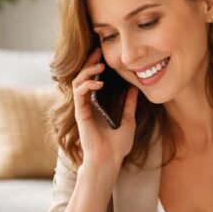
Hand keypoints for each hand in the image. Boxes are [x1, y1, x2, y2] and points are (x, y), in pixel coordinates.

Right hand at [71, 48, 138, 174]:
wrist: (108, 160)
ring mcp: (83, 108)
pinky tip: (98, 82)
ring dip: (87, 71)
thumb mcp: (128, 121)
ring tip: (99, 66)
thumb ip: (129, 105)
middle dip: (90, 62)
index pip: (94, 80)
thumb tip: (134, 89)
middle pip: (84, 77)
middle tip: (98, 51)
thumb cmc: (117, 146)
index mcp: (98, 106)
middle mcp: (88, 105)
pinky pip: (79, 93)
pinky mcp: (80, 113)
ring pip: (78, 82)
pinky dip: (87, 84)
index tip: (105, 56)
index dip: (97, 67)